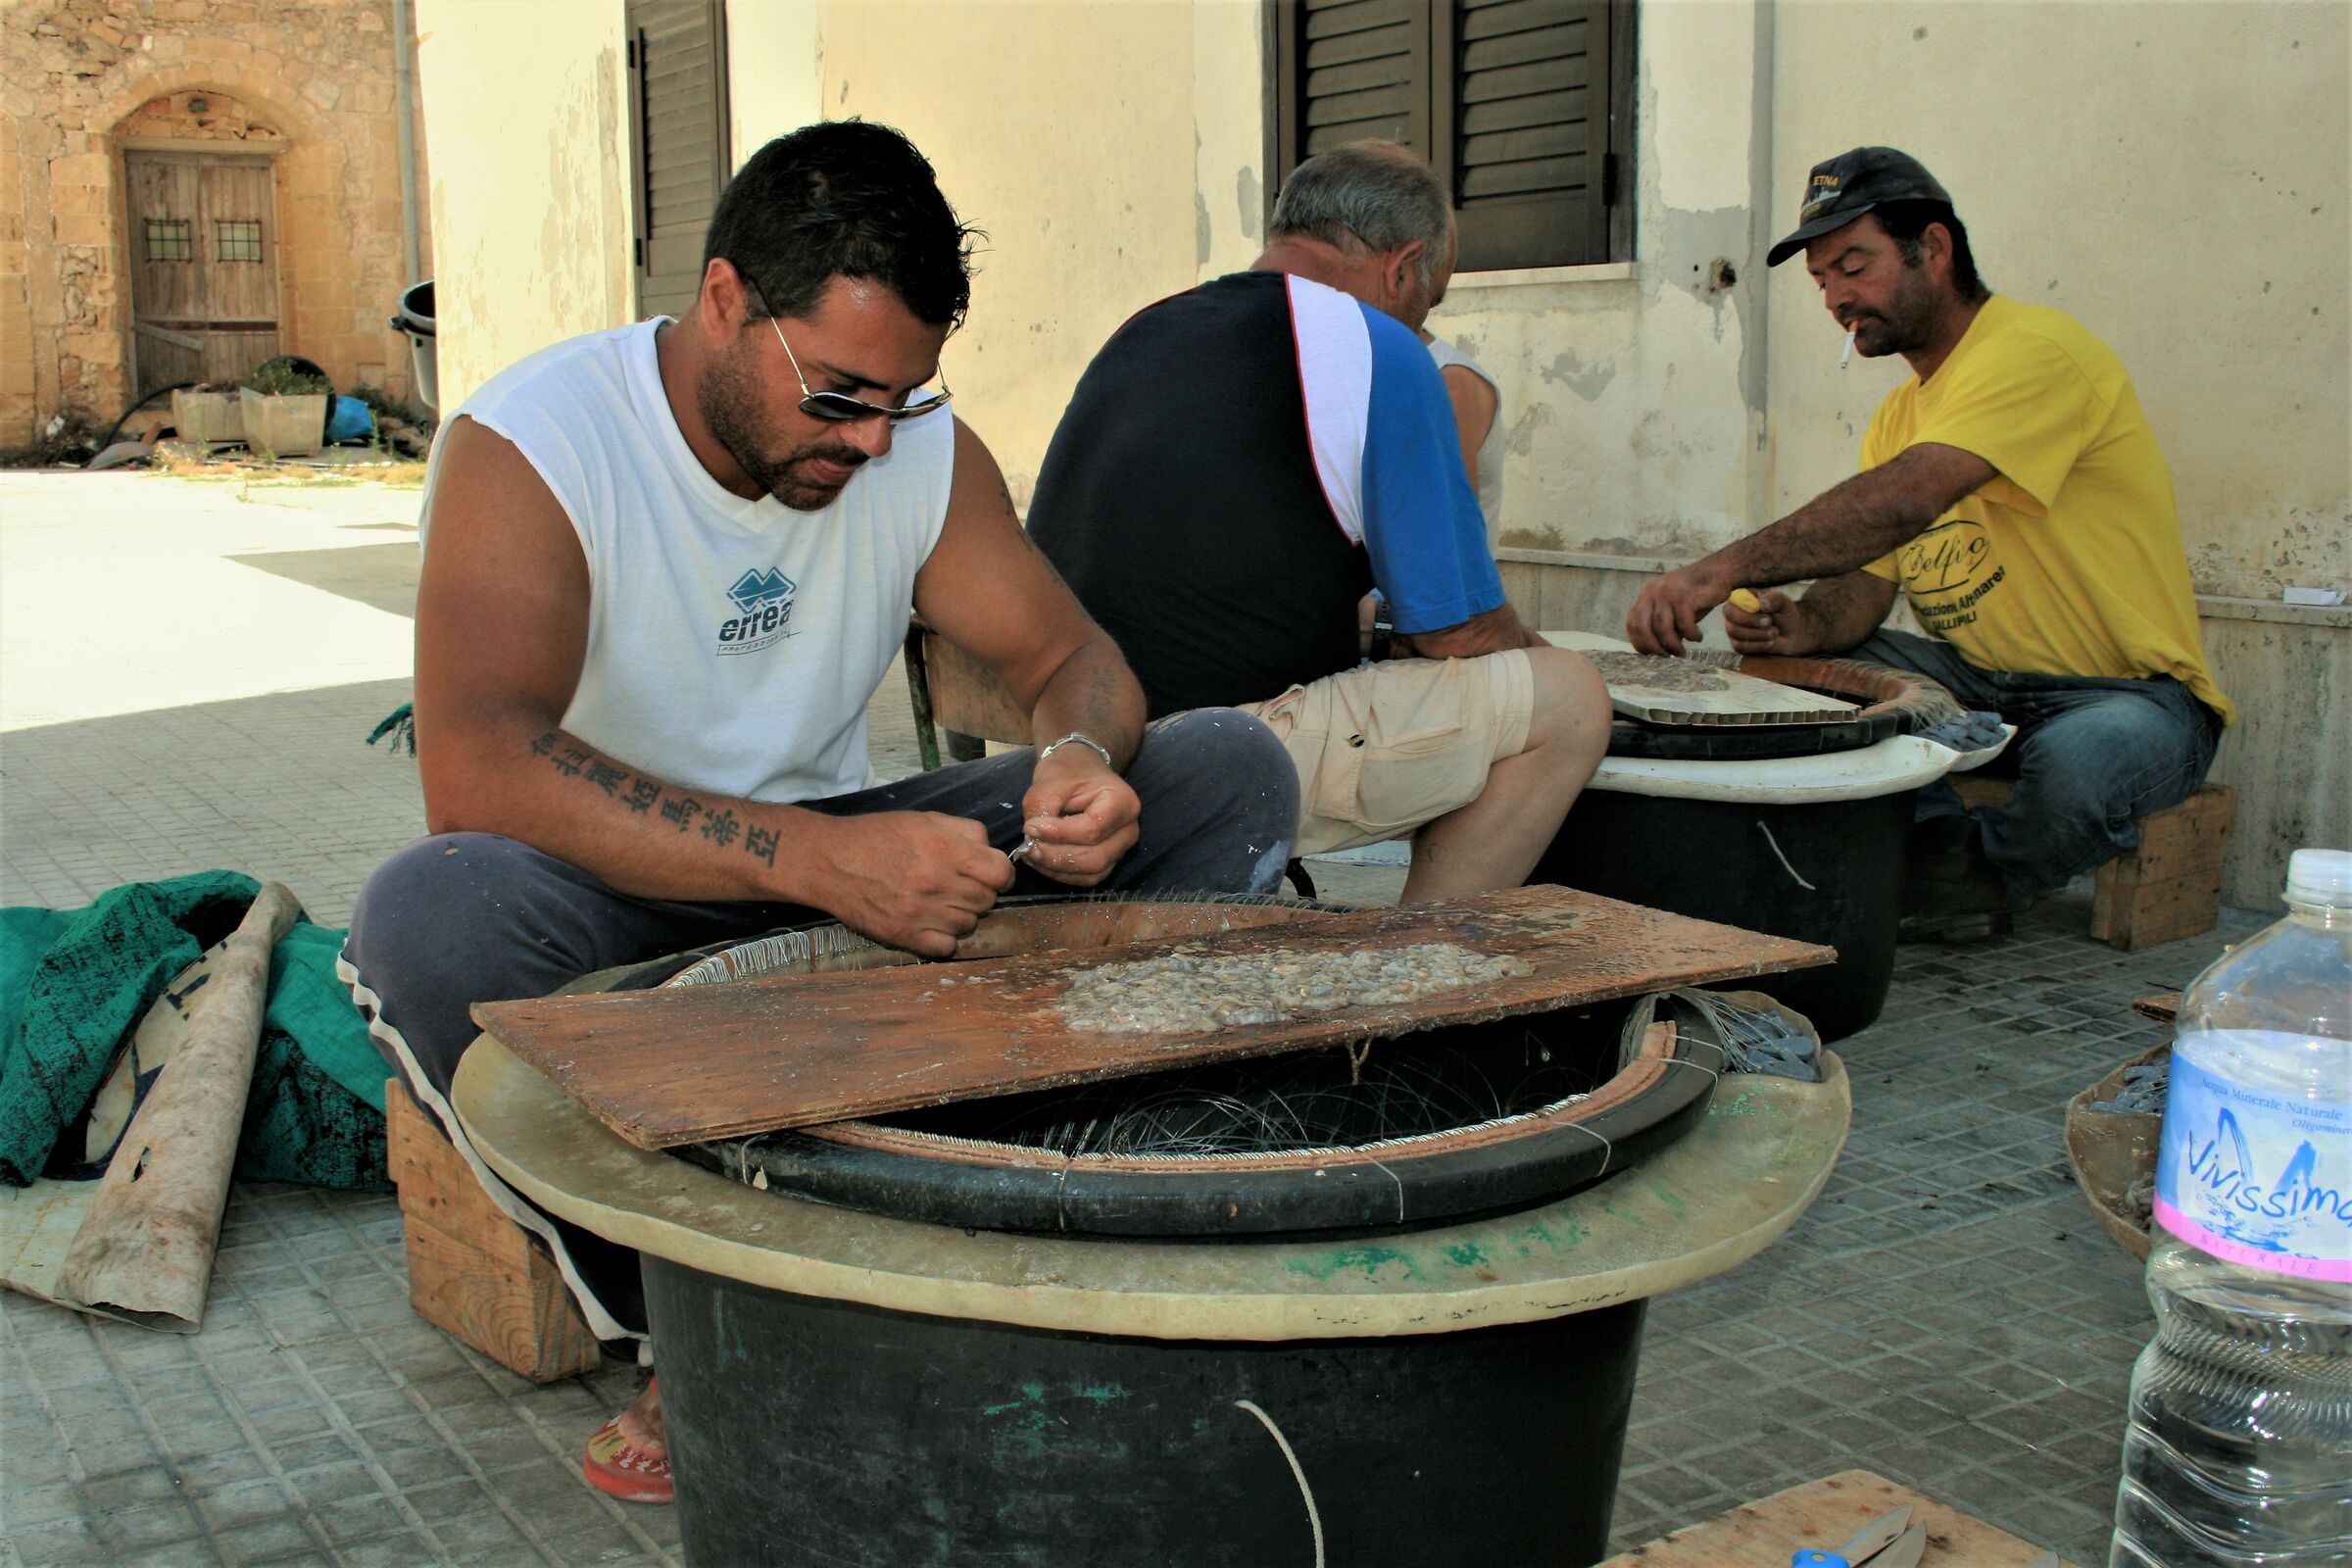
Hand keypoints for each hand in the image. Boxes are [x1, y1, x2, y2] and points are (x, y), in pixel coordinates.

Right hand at [810, 811, 1013, 958]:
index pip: (1000, 873)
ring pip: (969, 924)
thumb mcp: (924, 819)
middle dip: (979, 892)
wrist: (830, 861)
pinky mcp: (904, 935)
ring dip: (961, 914)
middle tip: (957, 885)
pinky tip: (931, 921)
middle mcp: (936, 883)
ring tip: (938, 901)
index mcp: (945, 850)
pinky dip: (945, 937)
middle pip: (987, 901)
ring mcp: (920, 913)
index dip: (1000, 874)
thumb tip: (992, 851)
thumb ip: (966, 831)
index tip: (990, 874)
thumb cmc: (878, 837)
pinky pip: (948, 947)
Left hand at [1017, 748, 1140, 887]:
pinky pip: (1088, 878)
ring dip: (1057, 869)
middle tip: (1028, 847)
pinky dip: (1062, 874)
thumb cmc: (1069, 771)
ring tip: (1032, 853)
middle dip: (1056, 856)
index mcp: (1122, 802)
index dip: (1059, 834)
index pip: (1092, 829)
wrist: (1081, 771)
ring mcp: (1121, 848)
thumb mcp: (1051, 780)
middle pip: (1095, 857)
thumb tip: (1033, 838)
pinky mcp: (1109, 861)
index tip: (1029, 827)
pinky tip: (1042, 861)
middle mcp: (1128, 829)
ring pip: (1092, 872)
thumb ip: (1042, 807)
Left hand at [1624, 563, 1728, 654]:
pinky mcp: (1685, 596)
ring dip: (1672, 645)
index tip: (1650, 654)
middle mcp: (1653, 592)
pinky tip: (1698, 637)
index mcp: (1647, 594)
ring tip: (1681, 652)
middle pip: (1642, 627)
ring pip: (1661, 627)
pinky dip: (1691, 635)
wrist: (1719, 571)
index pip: (1632, 622)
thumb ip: (1664, 626)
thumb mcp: (1675, 609)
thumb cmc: (1697, 594)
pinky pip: (1683, 623)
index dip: (1638, 642)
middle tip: (1666, 657)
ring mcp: (1668, 592)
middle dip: (1653, 647)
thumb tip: (1658, 651)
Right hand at [1723, 587, 1822, 656]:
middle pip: (1730, 615)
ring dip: (1757, 633)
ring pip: (1735, 632)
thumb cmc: (1785, 614)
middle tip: (1769, 621)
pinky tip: (1770, 642)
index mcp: (1743, 597)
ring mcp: (1734, 629)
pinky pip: (1741, 646)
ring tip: (1774, 632)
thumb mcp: (1783, 603)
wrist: (1792, 635)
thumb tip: (1761, 605)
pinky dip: (1758, 645)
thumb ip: (1773, 599)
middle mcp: (1735, 612)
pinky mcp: (1738, 645)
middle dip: (1750, 620)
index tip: (1760, 609)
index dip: (1743, 604)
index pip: (1732, 598)